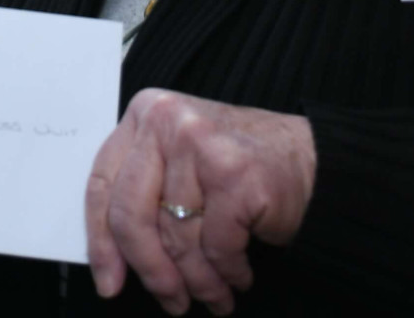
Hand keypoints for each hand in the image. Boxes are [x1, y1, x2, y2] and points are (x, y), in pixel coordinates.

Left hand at [85, 90, 315, 315]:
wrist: (312, 160)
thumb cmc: (240, 167)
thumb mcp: (179, 162)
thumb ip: (144, 192)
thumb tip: (112, 260)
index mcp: (145, 114)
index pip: (103, 185)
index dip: (101, 241)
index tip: (108, 281)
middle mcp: (167, 121)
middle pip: (132, 214)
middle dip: (150, 270)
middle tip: (169, 299)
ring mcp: (201, 144)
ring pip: (178, 238)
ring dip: (198, 281)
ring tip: (213, 294)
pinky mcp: (235, 175)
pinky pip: (217, 247)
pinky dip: (228, 272)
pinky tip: (238, 276)